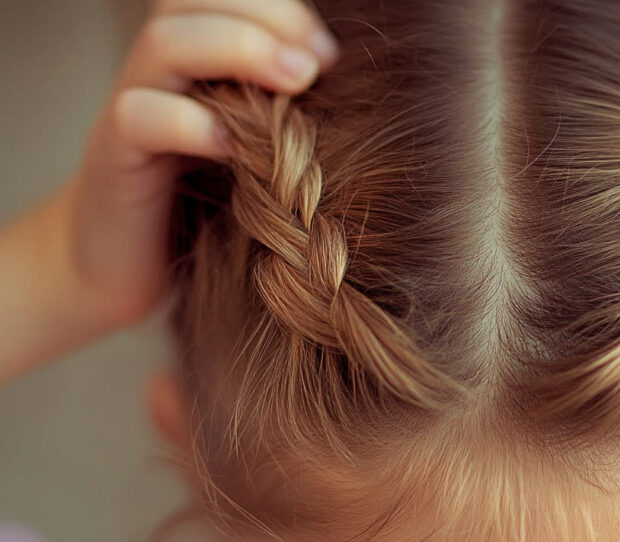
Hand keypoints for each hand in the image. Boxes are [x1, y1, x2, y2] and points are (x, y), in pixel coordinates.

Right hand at [65, 0, 338, 326]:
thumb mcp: (259, 162)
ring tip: (295, 83)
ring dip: (236, 49)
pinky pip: (138, 117)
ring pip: (164, 43)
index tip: (330, 57)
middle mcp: (160, 79)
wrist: (125, 279)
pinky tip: (234, 147)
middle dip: (264, 18)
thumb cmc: (209, 219)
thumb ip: (289, 122)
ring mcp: (132, 114)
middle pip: (192, 3)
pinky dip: (189, 122)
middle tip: (317, 64)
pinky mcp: (114, 163)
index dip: (279, 10)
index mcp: (196, 68)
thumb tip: (350, 97)